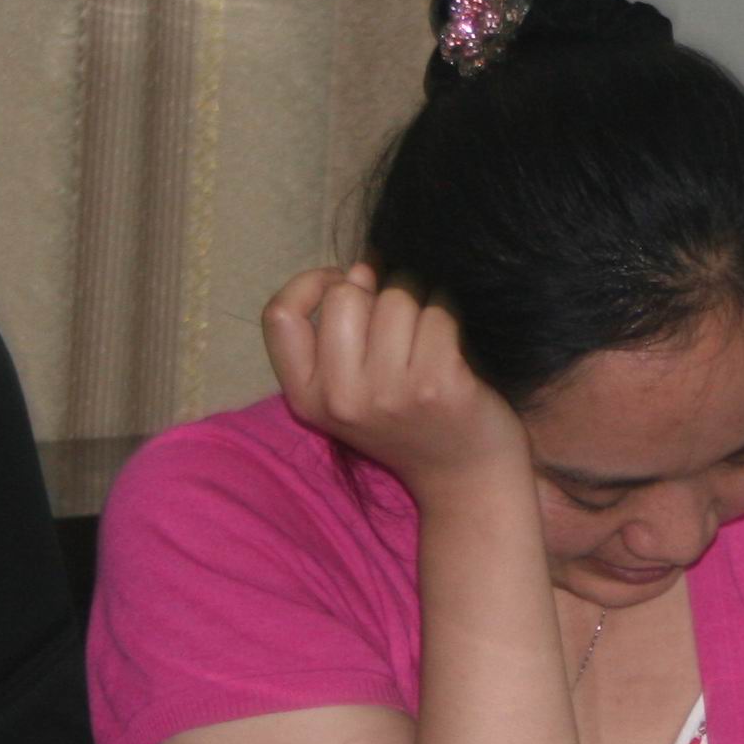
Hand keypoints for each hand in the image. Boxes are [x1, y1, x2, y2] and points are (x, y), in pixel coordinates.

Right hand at [261, 263, 528, 500]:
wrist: (464, 477)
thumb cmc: (406, 421)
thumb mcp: (348, 391)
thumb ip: (337, 334)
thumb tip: (362, 266)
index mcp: (307, 398)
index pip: (280, 315)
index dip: (312, 283)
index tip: (345, 286)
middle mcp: (340, 399)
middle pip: (345, 295)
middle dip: (377, 290)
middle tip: (399, 318)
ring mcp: (389, 393)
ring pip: (397, 296)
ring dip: (420, 298)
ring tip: (428, 332)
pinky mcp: (436, 384)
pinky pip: (439, 311)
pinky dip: (450, 312)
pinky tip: (453, 341)